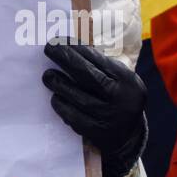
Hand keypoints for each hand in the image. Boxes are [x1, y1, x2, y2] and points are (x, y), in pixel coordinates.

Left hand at [42, 39, 146, 176]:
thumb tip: (69, 48)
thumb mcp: (119, 79)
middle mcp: (121, 98)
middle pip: (88, 75)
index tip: (59, 40)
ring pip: (79, 98)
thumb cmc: (117, 97)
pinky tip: (55, 98)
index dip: (76, 48)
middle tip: (49, 49)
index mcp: (128, 80)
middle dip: (66, 59)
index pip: (99, 60)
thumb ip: (100, 66)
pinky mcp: (98, 133)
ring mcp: (110, 117)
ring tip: (48, 76)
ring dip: (59, 84)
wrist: (129, 135)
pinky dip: (62, 106)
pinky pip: (75, 118)